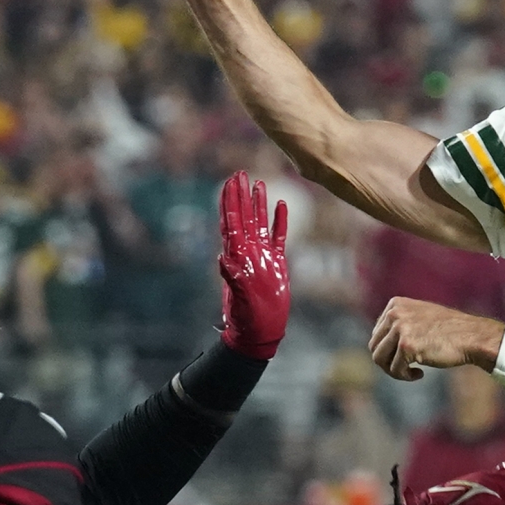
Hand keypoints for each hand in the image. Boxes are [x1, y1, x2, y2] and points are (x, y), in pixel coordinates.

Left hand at [214, 170, 289, 359]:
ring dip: (258, 203)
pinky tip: (281, 206)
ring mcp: (262, 256)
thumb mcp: (240, 299)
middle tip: (240, 173)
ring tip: (259, 183)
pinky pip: (278, 236)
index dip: (230, 202)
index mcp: (238, 257)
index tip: (229, 182)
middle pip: (243, 217)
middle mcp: (248, 252)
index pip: (232, 223)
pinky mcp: (277, 263)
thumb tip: (222, 258)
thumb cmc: (248, 319)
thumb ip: (233, 278)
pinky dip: (279, 221)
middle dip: (241, 195)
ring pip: (259, 223)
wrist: (260, 332)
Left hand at [368, 297, 504, 381]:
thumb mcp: (420, 317)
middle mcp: (395, 313)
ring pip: (380, 359)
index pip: (377, 333)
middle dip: (388, 362)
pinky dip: (405, 376)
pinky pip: (395, 369)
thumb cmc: (449, 331)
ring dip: (394, 371)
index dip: (388, 350)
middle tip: (405, 368)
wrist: (471, 336)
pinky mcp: (406, 346)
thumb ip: (399, 324)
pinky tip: (419, 374)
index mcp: (395, 304)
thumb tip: (376, 346)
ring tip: (410, 372)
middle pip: (374, 347)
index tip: (404, 357)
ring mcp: (400, 328)